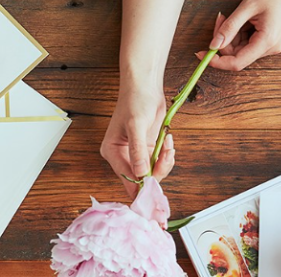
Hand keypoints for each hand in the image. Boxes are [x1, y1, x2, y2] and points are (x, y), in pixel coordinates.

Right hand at [100, 81, 174, 197]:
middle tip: (166, 155)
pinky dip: (167, 156)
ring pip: (152, 172)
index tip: (154, 185)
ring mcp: (136, 154)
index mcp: (112, 152)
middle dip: (156, 171)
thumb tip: (140, 173)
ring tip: (168, 145)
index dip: (140, 184)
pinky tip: (168, 141)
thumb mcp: (136, 125)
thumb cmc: (136, 100)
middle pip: (140, 179)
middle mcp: (123, 156)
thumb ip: (138, 151)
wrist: (146, 86)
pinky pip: (159, 162)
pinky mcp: (148, 150)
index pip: (126, 178)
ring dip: (164, 162)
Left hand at [197, 2, 280, 71]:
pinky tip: (242, 19)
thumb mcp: (248, 7)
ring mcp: (272, 44)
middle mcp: (271, 47)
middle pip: (237, 55)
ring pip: (241, 48)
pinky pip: (248, 42)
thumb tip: (214, 45)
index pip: (237, 63)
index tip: (202, 55)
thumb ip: (230, 27)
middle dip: (224, 40)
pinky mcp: (270, 40)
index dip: (217, 61)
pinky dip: (239, 33)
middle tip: (220, 20)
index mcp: (267, 41)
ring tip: (230, 16)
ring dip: (231, 35)